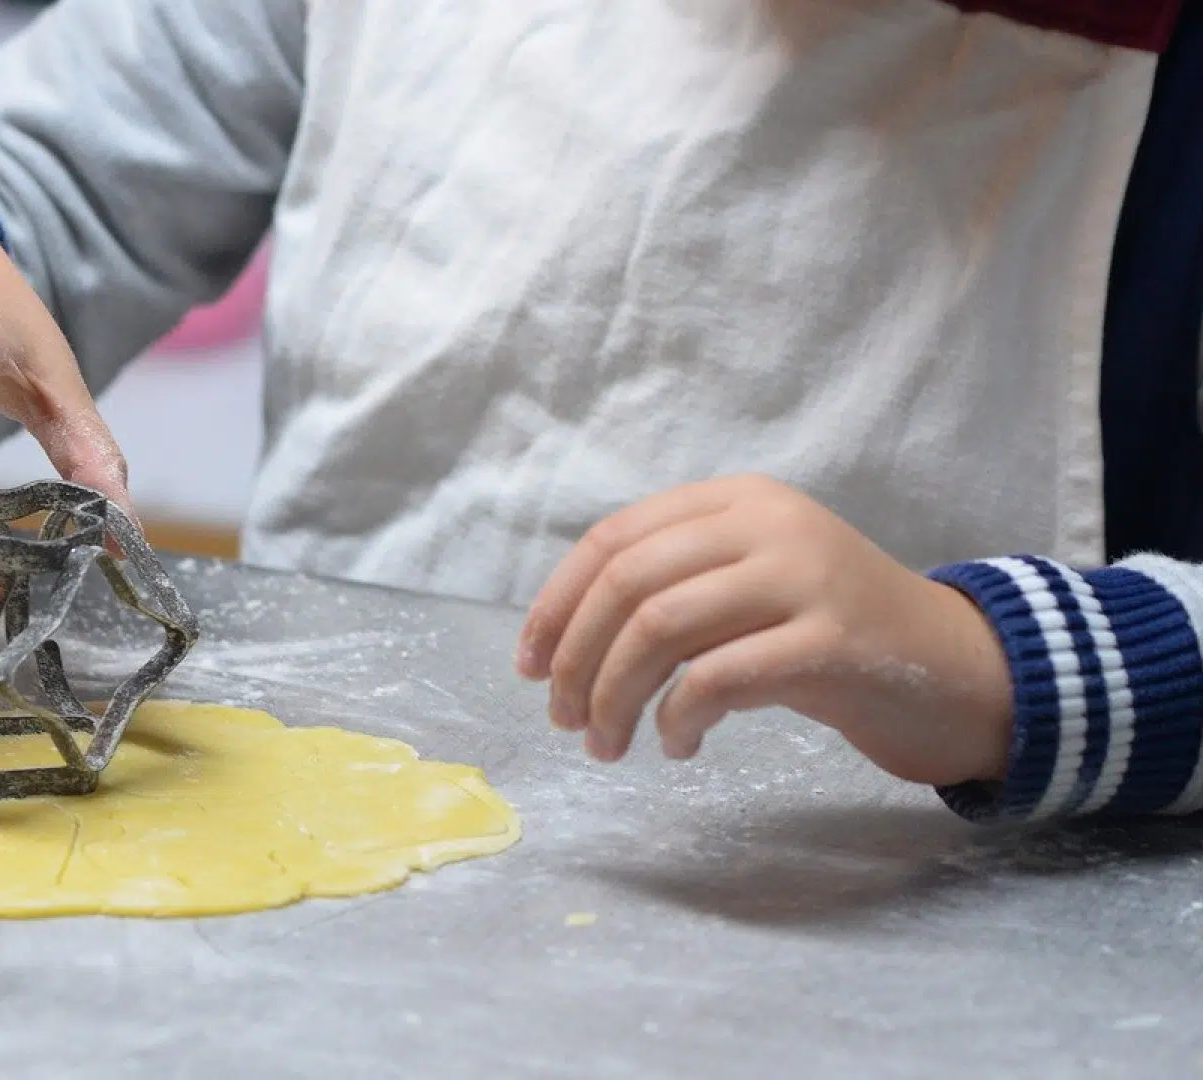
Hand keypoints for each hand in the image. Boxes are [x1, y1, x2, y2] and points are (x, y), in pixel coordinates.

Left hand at [514, 475, 1014, 786]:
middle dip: (576, 659)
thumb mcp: (746, 587)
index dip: (556, 604)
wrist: (956, 668)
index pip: (613, 539)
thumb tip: (558, 642)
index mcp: (737, 500)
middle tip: (562, 719)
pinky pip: (718, 678)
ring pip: (660, 626)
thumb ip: (670, 587)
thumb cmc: (830, 634)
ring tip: (607, 743)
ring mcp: (804, 577)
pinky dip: (678, 718)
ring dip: (614, 696)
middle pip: (626, 583)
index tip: (528, 664)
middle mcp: (767, 524)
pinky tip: (677, 746)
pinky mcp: (832, 641)